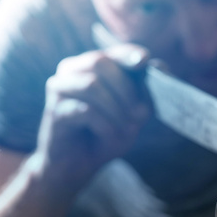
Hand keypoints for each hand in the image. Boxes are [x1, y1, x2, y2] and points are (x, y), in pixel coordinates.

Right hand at [35, 44, 151, 186]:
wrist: (78, 165)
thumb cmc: (107, 134)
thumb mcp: (134, 114)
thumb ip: (146, 92)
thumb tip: (161, 66)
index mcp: (93, 66)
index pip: (114, 52)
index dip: (130, 54)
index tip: (144, 61)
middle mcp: (72, 71)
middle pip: (99, 62)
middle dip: (126, 89)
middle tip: (139, 117)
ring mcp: (59, 89)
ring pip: (91, 84)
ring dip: (116, 109)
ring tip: (126, 129)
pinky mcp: (54, 111)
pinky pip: (85, 111)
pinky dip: (105, 125)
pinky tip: (109, 135)